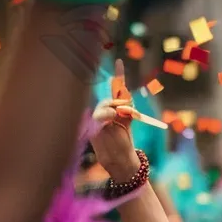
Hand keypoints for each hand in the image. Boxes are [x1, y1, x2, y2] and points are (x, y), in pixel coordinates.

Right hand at [91, 61, 139, 180]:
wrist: (118, 159)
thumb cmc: (124, 143)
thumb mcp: (128, 123)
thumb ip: (128, 111)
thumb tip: (128, 102)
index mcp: (116, 108)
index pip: (117, 89)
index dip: (118, 75)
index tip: (120, 61)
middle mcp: (105, 111)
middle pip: (111, 98)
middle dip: (119, 102)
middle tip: (126, 112)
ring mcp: (97, 118)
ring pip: (104, 106)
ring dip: (112, 110)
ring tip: (116, 117)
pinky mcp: (93, 127)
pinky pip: (98, 117)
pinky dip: (105, 116)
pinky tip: (110, 119)